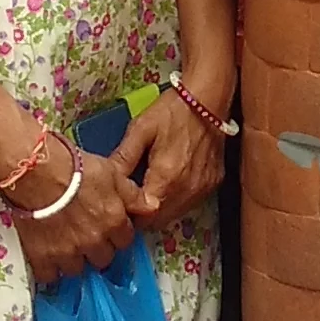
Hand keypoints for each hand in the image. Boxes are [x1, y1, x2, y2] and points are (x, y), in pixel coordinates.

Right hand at [7, 138, 140, 289]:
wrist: (36, 171)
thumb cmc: (75, 167)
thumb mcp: (111, 173)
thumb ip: (133, 195)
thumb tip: (153, 208)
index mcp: (114, 223)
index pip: (124, 242)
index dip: (116, 235)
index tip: (107, 228)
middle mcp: (94, 242)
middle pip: (103, 259)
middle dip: (97, 250)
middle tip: (84, 236)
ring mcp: (68, 253)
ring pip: (77, 270)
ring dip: (73, 260)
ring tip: (64, 246)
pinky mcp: (43, 257)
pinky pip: (50, 275)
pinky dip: (49, 269)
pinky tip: (46, 257)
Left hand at [114, 86, 225, 219]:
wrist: (209, 99)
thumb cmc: (172, 111)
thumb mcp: (141, 129)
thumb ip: (124, 158)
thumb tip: (106, 180)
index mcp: (166, 178)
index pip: (143, 216)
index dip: (130, 213)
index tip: (121, 201)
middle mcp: (187, 190)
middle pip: (159, 221)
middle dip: (143, 214)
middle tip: (131, 195)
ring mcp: (202, 190)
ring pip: (175, 216)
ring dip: (159, 209)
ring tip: (148, 188)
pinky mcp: (213, 185)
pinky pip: (189, 204)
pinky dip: (176, 201)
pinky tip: (168, 183)